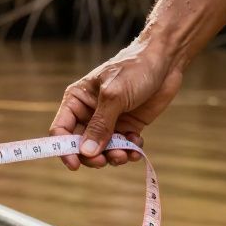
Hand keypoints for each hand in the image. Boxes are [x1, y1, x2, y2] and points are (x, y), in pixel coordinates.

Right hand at [49, 39, 184, 169]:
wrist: (165, 60)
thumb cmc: (134, 69)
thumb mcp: (114, 96)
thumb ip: (100, 125)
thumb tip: (86, 152)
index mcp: (77, 101)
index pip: (61, 130)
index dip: (64, 148)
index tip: (74, 164)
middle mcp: (90, 113)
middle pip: (80, 145)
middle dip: (92, 156)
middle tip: (104, 161)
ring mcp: (109, 121)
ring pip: (102, 150)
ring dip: (112, 156)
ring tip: (125, 154)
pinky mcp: (128, 126)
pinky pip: (123, 147)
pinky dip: (129, 151)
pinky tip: (137, 145)